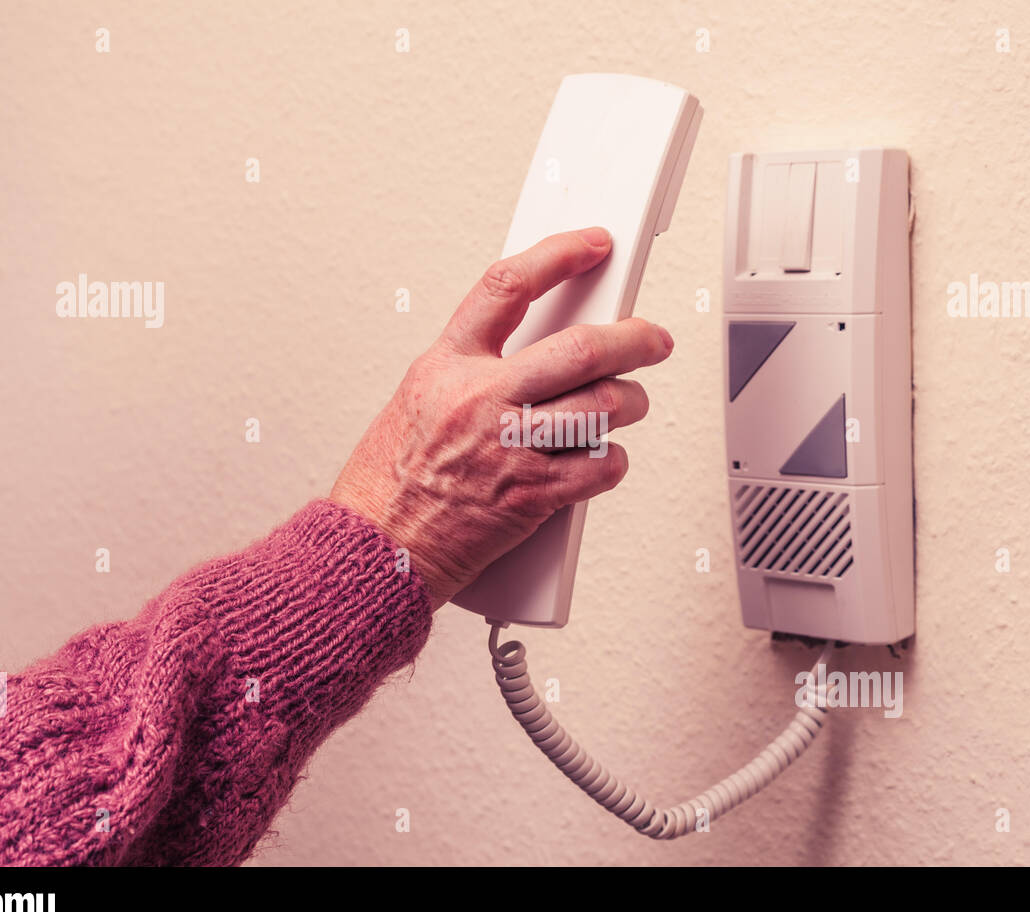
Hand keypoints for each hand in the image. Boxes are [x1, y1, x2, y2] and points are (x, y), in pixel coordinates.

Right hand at [330, 227, 673, 609]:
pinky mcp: (533, 495)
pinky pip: (602, 466)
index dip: (558, 256)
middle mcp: (483, 399)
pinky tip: (604, 459)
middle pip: (581, 347)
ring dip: (632, 403)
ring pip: (605, 405)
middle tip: (652, 337)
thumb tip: (533, 354)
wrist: (377, 547)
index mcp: (448, 366)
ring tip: (632, 403)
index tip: (591, 246)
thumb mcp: (419, 400)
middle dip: (633, 338)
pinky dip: (615, 461)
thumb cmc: (389, 484)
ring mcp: (511, 446)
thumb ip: (473, 372)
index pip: (508, 287)